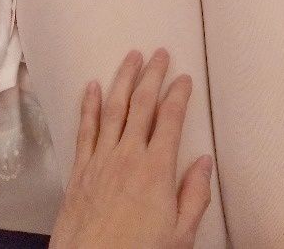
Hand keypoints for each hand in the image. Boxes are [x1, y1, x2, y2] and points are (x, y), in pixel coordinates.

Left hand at [49, 48, 213, 248]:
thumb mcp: (180, 236)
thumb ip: (194, 196)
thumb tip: (204, 163)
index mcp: (156, 170)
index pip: (171, 119)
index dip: (178, 94)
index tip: (184, 78)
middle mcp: (128, 157)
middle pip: (142, 104)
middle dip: (152, 74)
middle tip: (160, 52)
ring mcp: (100, 161)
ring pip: (113, 108)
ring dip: (123, 79)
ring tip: (132, 56)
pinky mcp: (79, 171)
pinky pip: (85, 129)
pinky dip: (89, 105)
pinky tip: (92, 87)